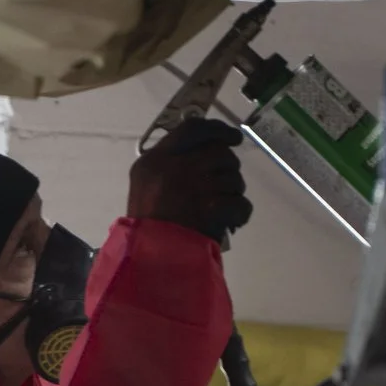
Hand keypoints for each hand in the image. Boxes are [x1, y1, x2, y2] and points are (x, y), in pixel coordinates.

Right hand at [129, 119, 251, 241]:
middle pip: (220, 152)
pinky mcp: (212, 206)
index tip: (232, 137)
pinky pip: (241, 203)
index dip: (218, 129)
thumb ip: (168, 163)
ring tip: (222, 209)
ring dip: (234, 193)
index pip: (193, 128)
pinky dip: (240, 214)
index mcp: (157, 159)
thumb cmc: (147, 224)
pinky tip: (231, 222)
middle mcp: (178, 166)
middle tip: (225, 185)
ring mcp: (196, 185)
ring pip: (234, 178)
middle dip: (229, 168)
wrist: (152, 256)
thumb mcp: (144, 183)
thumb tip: (202, 151)